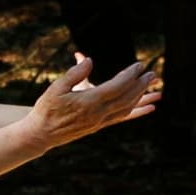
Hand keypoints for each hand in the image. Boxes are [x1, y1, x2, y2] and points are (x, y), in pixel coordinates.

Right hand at [22, 54, 161, 149]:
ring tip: (153, 87)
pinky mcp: (98, 126)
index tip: (140, 65)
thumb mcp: (55, 88)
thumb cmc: (46, 109)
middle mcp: (98, 114)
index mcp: (88, 102)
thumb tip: (89, 60)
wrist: (42, 134)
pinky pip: (122, 117)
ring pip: (126, 108)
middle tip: (153, 73)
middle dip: (141, 85)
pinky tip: (145, 106)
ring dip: (141, 96)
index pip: (116, 87)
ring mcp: (99, 121)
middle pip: (126, 97)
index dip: (130, 75)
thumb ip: (74, 73)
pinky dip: (136, 110)